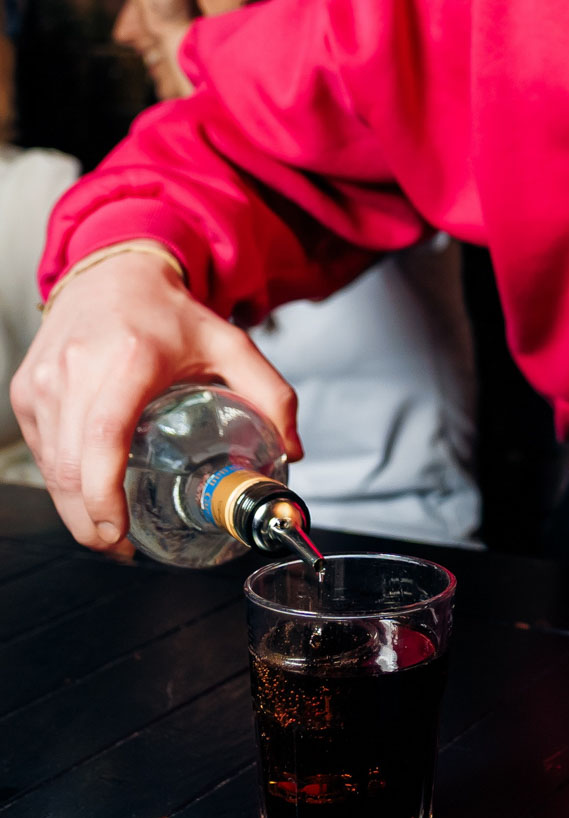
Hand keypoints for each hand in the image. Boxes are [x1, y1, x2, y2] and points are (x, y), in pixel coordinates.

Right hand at [11, 252, 301, 552]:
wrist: (115, 273)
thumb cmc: (169, 314)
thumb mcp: (230, 343)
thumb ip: (271, 394)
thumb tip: (292, 450)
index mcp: (129, 359)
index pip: (105, 437)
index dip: (102, 494)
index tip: (116, 529)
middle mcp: (78, 369)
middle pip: (70, 466)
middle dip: (88, 520)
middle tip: (120, 544)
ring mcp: (45, 381)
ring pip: (50, 465)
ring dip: (73, 506)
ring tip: (107, 525)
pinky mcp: (27, 389)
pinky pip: (40, 449)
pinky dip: (60, 477)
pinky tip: (87, 489)